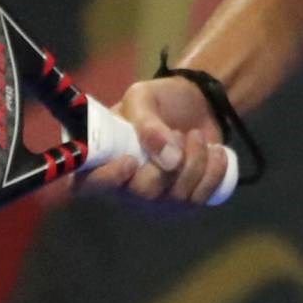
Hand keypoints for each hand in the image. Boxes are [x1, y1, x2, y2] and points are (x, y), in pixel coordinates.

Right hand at [73, 78, 232, 212]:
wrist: (198, 105)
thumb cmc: (161, 101)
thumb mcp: (145, 97)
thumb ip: (146, 121)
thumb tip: (166, 157)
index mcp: (104, 159)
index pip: (87, 184)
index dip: (106, 179)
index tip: (130, 161)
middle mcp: (124, 188)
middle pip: (142, 193)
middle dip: (168, 162)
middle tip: (179, 133)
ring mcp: (155, 201)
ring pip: (176, 198)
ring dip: (195, 161)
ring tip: (197, 136)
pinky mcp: (184, 205)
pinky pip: (200, 199)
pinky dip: (213, 172)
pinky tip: (215, 152)